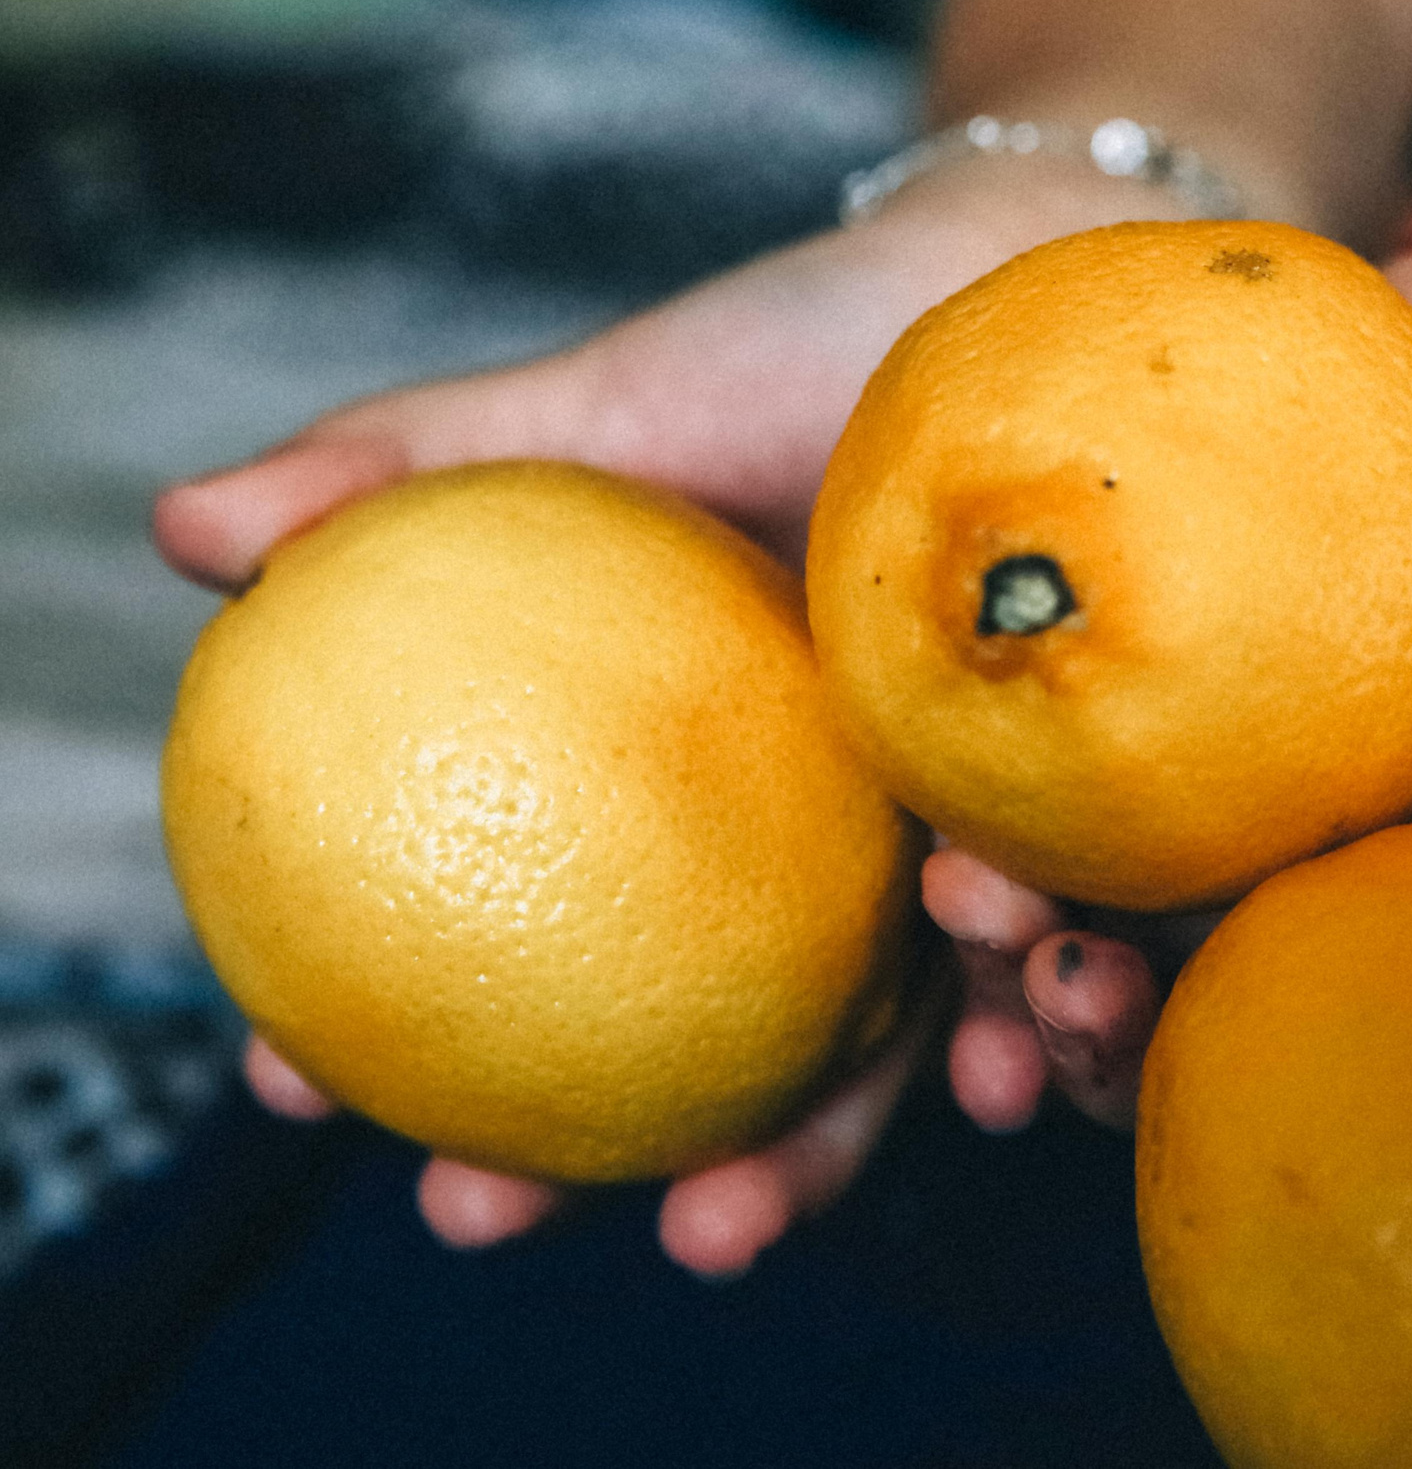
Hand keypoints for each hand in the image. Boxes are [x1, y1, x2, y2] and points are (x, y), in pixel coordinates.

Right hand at [156, 166, 1184, 1271]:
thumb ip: (410, 472)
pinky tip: (1059, 1007)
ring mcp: (977, 848)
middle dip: (734, 1183)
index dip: (455, 1080)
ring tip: (941, 1104)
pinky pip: (1106, 944)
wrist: (1015, 275)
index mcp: (701, 808)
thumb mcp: (606, 411)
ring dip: (936, 1107)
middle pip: (768, 1071)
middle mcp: (839, 859)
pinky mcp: (1119, 818)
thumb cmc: (797, 348)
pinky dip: (1082, 1001)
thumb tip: (188, 530)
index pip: (562, 977)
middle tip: (682, 1240)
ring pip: (951, 1041)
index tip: (362, 1123)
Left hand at [923, 190, 1411, 1142]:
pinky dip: (998, 733)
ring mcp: (1255, 732)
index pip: (1324, 1043)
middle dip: (1070, 1004)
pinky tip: (908, 727)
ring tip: (943, 879)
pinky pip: (1073, 692)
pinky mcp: (1190, 623)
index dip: (1204, 1086)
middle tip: (1008, 973)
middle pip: (1181, 964)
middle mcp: (1341, 840)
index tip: (1105, 1071)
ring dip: (1010, 886)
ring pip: (1101, 844)